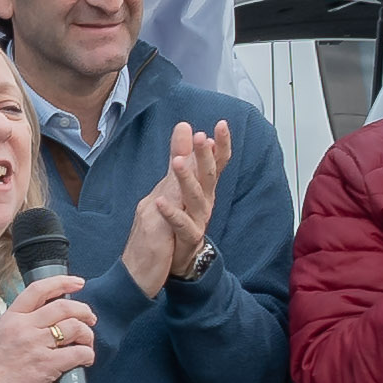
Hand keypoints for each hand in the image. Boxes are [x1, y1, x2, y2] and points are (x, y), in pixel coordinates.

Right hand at [0, 272, 96, 382]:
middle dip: (83, 311)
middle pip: (63, 307)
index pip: (39, 290)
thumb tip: (48, 319)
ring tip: (86, 342)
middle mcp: (24, 327)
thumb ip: (22, 324)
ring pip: (74, 327)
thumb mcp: (1, 336)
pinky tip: (85, 359)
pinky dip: (87, 354)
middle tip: (90, 318)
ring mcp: (35, 345)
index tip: (77, 283)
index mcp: (12, 318)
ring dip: (87, 334)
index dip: (62, 282)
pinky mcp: (47, 365)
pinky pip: (78, 353)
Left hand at [123, 123, 228, 295]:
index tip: (222, 124)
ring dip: (187, 179)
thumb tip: (184, 126)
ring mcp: (199, 220)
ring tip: (177, 162)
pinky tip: (160, 201)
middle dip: (205, 156)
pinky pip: (181, 225)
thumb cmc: (180, 218)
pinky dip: (171, 213)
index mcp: (204, 187)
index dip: (221, 145)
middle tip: (201, 137)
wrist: (176, 258)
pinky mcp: (188, 237)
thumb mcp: (179, 183)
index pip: (216, 163)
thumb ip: (183, 154)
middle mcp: (205, 201)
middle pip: (209, 176)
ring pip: (196, 198)